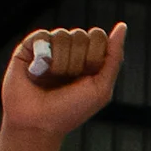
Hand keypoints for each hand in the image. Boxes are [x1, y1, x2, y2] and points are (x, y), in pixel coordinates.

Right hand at [1, 23, 126, 136]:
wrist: (38, 123)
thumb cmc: (70, 111)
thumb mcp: (101, 88)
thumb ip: (114, 57)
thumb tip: (122, 26)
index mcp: (88, 60)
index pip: (97, 36)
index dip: (94, 55)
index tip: (87, 77)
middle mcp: (69, 51)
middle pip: (81, 35)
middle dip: (78, 61)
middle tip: (68, 82)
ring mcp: (49, 48)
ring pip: (62, 34)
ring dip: (60, 62)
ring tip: (51, 79)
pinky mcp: (29, 47)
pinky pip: (42, 35)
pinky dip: (43, 56)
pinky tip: (38, 71)